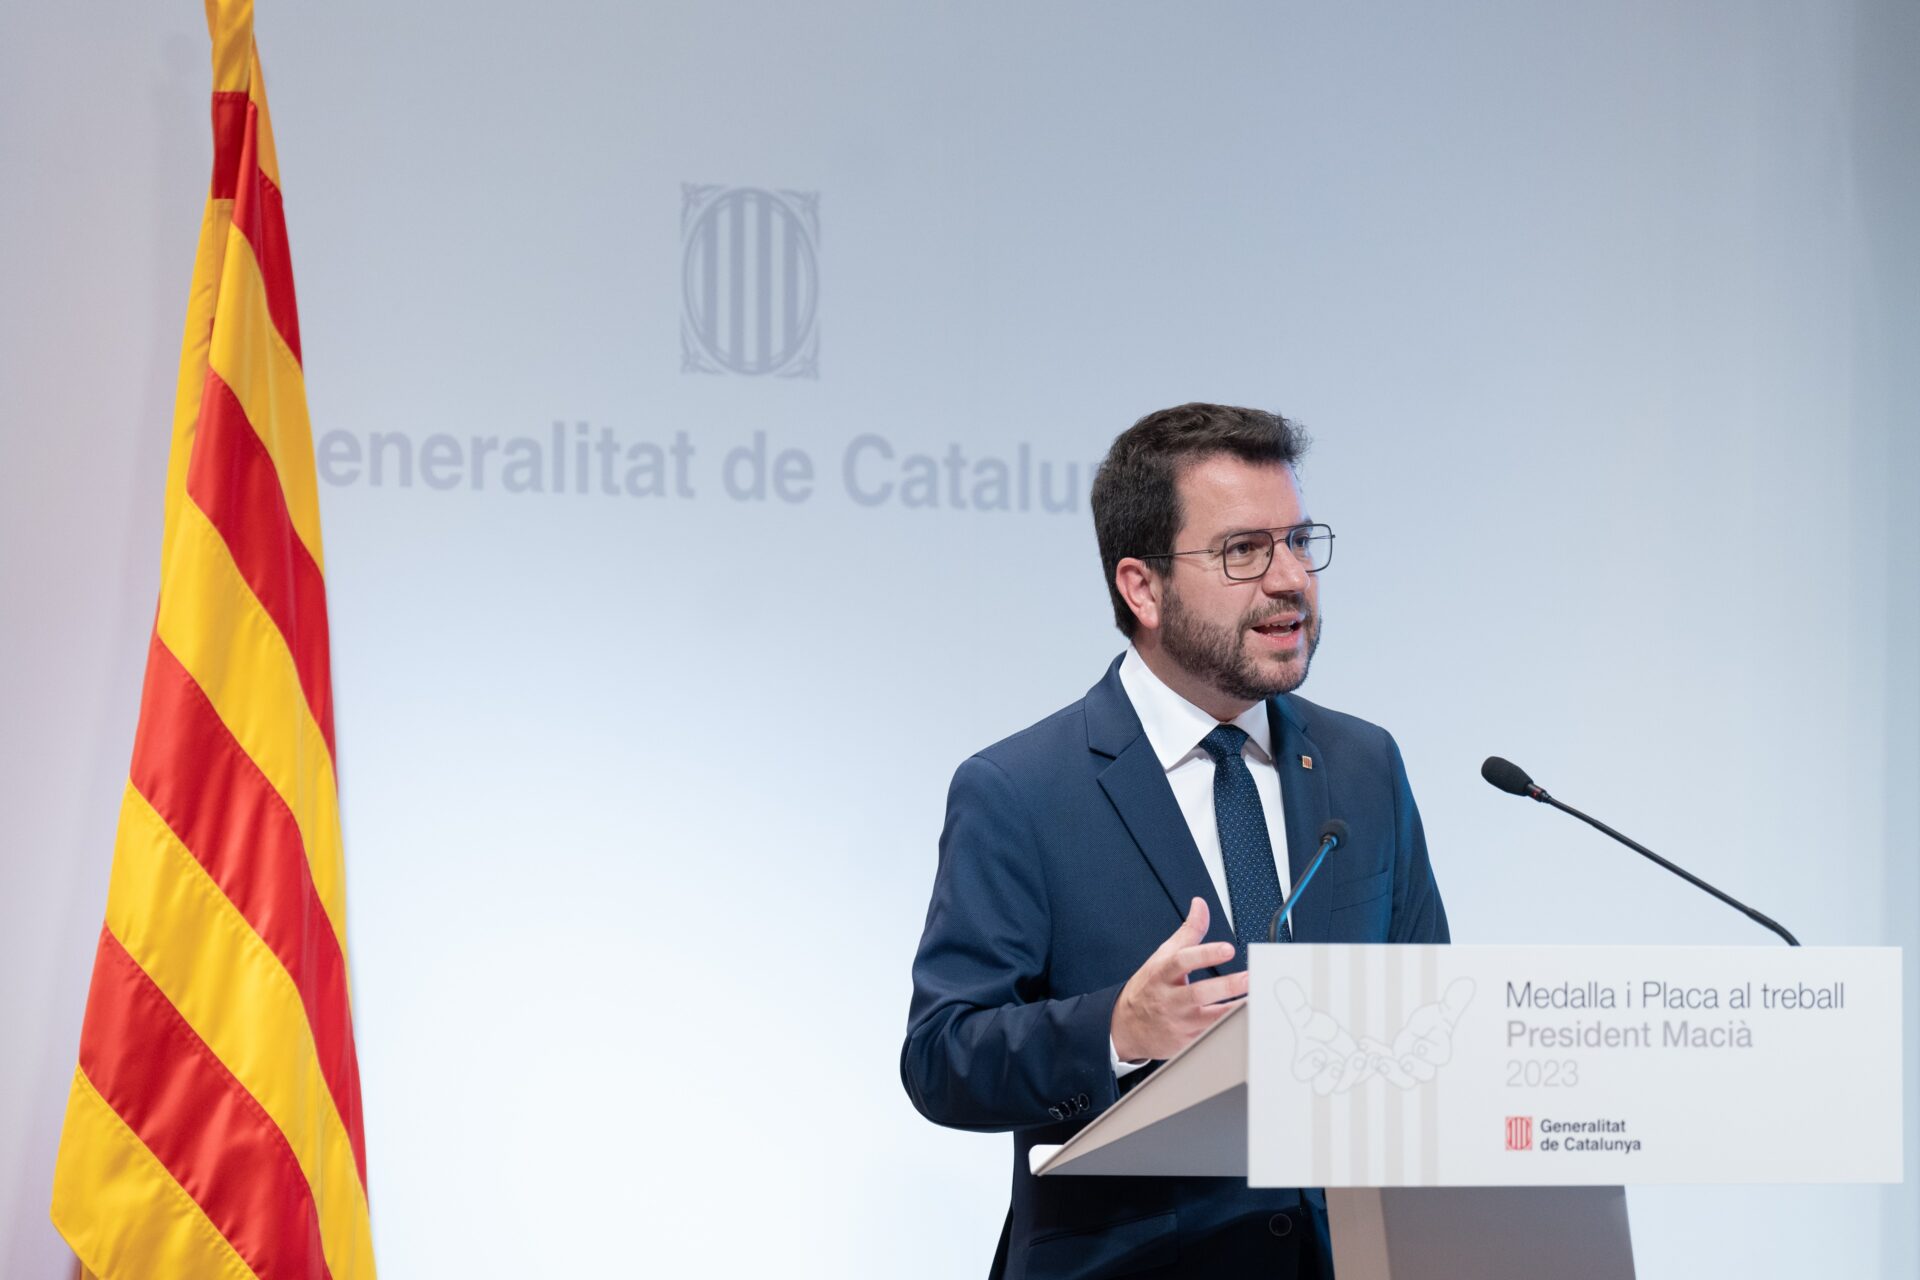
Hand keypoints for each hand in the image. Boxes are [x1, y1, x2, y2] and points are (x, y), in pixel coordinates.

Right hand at [1110, 897, 1247, 1063]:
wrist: (1126, 1026)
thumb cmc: (1150, 987)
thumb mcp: (1163, 956)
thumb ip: (1188, 932)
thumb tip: (1200, 905)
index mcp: (1163, 974)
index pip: (1182, 961)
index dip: (1205, 954)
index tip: (1228, 949)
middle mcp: (1170, 999)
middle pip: (1198, 993)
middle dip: (1226, 986)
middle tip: (1250, 978)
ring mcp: (1180, 1022)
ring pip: (1210, 1019)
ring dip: (1235, 1010)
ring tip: (1257, 1000)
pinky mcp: (1188, 1041)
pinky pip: (1212, 1036)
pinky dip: (1231, 1029)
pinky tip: (1247, 1021)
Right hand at [1274, 978, 1364, 1094]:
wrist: (1332, 1037)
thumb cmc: (1315, 1029)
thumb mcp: (1306, 1017)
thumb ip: (1295, 1005)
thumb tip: (1283, 984)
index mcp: (1304, 1063)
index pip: (1303, 1072)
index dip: (1311, 1066)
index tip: (1320, 1054)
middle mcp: (1321, 1073)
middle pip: (1323, 1086)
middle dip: (1332, 1078)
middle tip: (1338, 1065)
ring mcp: (1340, 1075)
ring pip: (1345, 1082)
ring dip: (1354, 1072)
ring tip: (1361, 1057)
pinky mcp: (1357, 1072)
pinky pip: (1363, 1074)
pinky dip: (1370, 1067)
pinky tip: (1375, 1055)